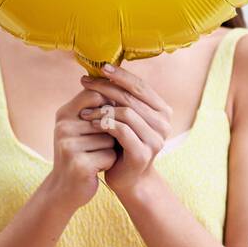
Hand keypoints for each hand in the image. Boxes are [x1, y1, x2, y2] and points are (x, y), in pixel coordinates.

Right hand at [43, 91, 119, 211]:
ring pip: (111, 139)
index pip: (95, 95)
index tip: (107, 120)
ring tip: (94, 157)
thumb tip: (120, 92)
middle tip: (95, 146)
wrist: (64, 189)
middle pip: (107, 120)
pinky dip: (109, 162)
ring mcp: (70, 146)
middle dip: (110, 134)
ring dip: (109, 149)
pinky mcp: (79, 164)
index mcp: (63, 114)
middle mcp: (63, 128)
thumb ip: (95, 109)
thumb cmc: (78, 153)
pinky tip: (96, 168)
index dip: (108, 106)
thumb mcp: (79, 127)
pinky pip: (110, 155)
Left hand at [79, 63, 172, 198]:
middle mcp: (164, 123)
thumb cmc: (123, 144)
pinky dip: (104, 124)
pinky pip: (121, 130)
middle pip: (131, 97)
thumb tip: (104, 69)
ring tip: (84, 110)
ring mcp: (156, 139)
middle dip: (106, 87)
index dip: (120, 75)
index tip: (100, 67)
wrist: (127, 179)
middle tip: (85, 82)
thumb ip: (122, 98)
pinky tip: (91, 124)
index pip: (140, 85)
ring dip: (101, 109)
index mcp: (162, 110)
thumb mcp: (125, 118)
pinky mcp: (143, 153)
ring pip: (126, 112)